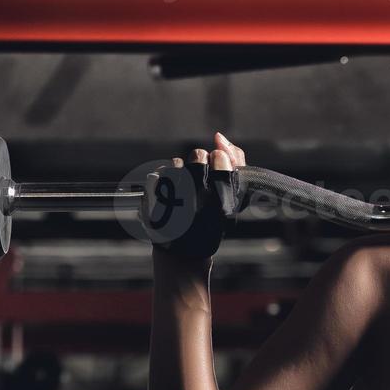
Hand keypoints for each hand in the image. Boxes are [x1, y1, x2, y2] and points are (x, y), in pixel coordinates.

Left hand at [144, 133, 247, 260]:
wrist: (184, 253)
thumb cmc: (212, 223)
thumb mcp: (233, 198)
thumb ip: (235, 164)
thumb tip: (219, 136)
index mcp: (220, 201)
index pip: (221, 160)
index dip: (220, 159)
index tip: (218, 162)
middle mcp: (196, 199)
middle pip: (197, 156)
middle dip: (200, 162)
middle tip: (199, 179)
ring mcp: (172, 198)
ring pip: (177, 164)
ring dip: (182, 173)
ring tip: (184, 192)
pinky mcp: (153, 198)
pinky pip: (161, 173)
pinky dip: (166, 180)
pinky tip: (171, 196)